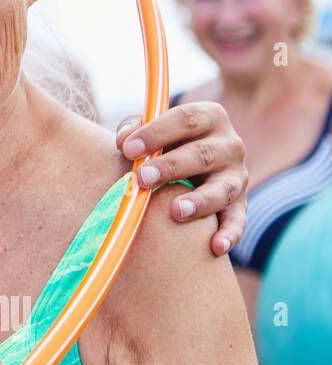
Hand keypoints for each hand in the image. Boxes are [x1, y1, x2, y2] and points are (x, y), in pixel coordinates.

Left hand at [115, 101, 247, 255]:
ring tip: (176, 211)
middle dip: (171, 166)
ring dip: (200, 201)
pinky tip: (216, 246)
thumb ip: (136, 126)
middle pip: (203, 154)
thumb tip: (125, 140)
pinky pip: (237, 220)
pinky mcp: (240, 205)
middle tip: (142, 178)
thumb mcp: (155, 128)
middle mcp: (230, 145)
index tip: (128, 149)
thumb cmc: (167, 142)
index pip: (186, 119)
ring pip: (222, 188)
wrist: (198, 161)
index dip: (156, 133)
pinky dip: (230, 234)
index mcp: (209, 117)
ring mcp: (238, 176)